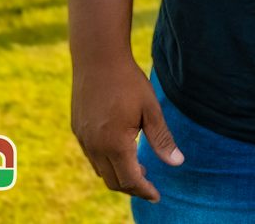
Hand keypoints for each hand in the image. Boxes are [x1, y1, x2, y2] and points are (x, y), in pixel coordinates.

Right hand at [70, 59, 182, 202]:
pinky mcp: (77, 129)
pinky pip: (91, 156)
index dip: (145, 190)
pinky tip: (120, 151)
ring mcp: (83, 139)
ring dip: (118, 175)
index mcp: (114, 143)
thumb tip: (177, 163)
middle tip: (150, 185)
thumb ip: (162, 139)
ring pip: (100, 170)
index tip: (157, 196)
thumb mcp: (151, 109)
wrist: (97, 58)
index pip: (130, 180)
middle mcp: (94, 146)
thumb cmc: (128, 82)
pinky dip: (107, 162)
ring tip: (138, 168)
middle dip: (132, 187)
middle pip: (113, 181)